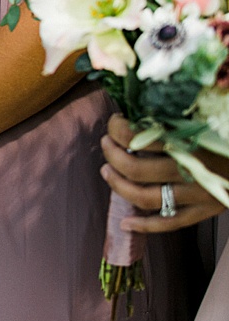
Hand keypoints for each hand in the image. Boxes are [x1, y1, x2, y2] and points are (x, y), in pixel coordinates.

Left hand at [99, 113, 225, 232]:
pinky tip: (124, 222)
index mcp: (193, 142)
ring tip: (106, 170)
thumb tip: (150, 95)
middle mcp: (192, 171)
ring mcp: (198, 195)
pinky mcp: (206, 212)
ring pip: (145, 197)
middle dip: (112, 154)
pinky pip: (170, 223)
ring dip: (117, 184)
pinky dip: (145, 226)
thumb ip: (182, 109)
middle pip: (135, 168)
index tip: (115, 121)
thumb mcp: (214, 115)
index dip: (118, 129)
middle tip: (105, 143)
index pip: (140, 137)